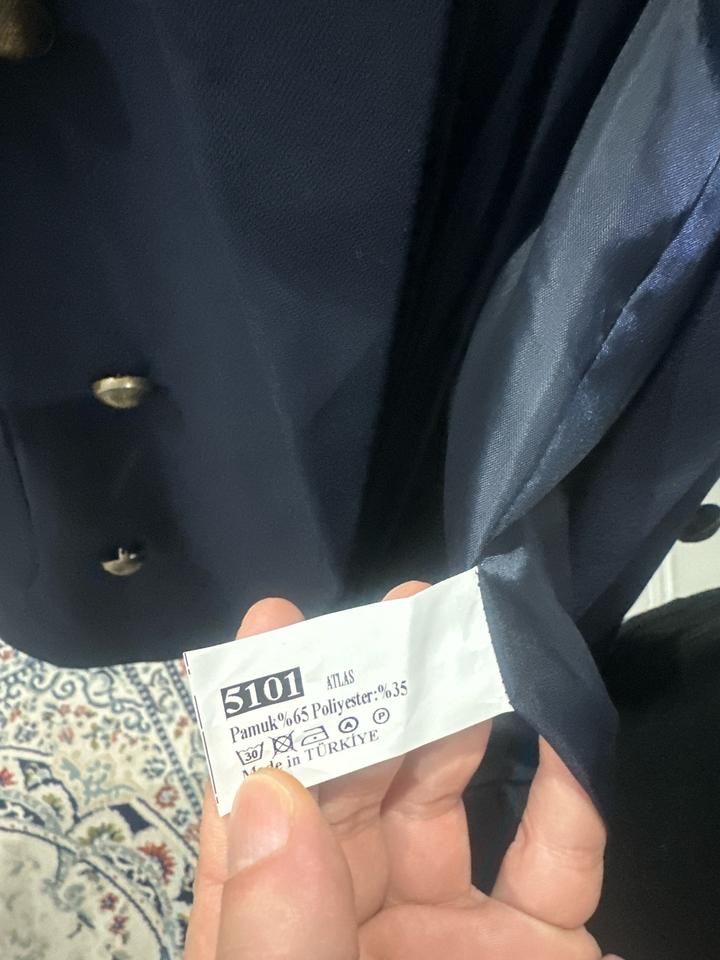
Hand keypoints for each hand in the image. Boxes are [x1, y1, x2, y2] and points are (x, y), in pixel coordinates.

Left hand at [184, 581, 622, 959]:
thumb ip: (277, 925)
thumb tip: (268, 794)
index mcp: (281, 930)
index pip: (254, 810)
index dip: (258, 714)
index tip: (272, 621)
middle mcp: (359, 915)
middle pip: (356, 785)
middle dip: (368, 693)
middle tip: (389, 612)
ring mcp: (450, 925)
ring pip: (446, 796)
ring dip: (457, 714)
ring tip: (458, 636)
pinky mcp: (540, 941)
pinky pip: (560, 853)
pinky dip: (568, 788)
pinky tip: (556, 722)